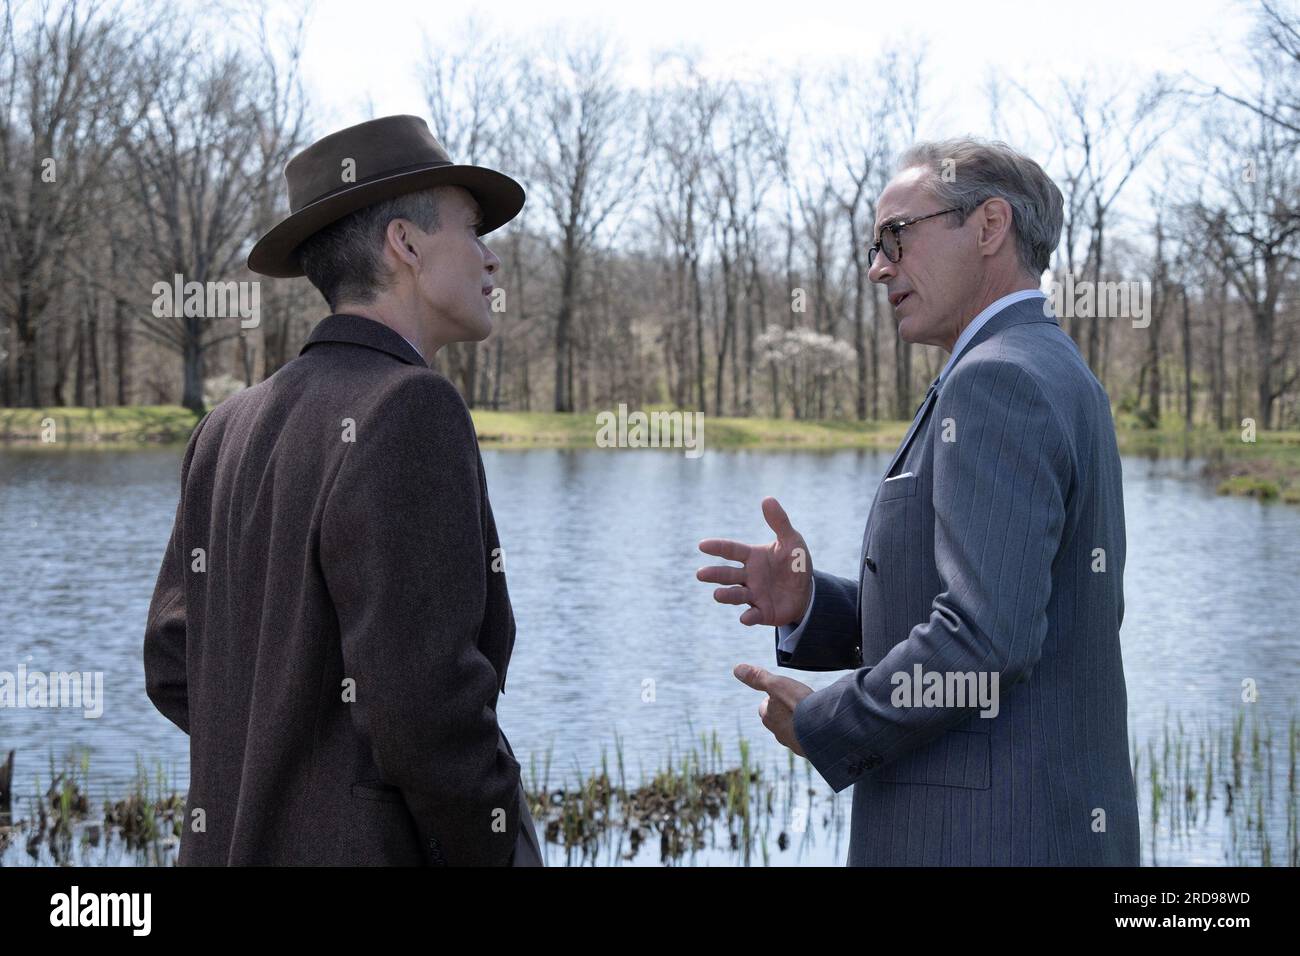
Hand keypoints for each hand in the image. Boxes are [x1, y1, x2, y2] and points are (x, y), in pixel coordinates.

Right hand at [697, 496, 811, 626]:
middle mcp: (748, 576)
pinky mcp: (762, 613)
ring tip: (717, 594)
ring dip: (726, 595)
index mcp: (752, 557)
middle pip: (727, 574)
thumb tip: (767, 499)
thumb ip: (779, 522)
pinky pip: (753, 616)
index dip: (717, 547)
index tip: (702, 545)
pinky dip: (748, 617)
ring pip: (735, 595)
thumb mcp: (792, 541)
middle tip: (700, 574)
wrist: (806, 591)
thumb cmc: (795, 563)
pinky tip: (744, 618)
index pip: (731, 550)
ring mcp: (753, 595)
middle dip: (714, 574)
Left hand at [734, 663, 811, 755]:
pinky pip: (808, 741)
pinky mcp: (810, 751)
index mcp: (769, 718)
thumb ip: (758, 678)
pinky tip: (819, 727)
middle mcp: (780, 734)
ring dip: (798, 725)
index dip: (770, 700)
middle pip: (778, 722)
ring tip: (809, 715)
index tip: (778, 694)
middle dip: (784, 714)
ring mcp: (795, 744)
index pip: (764, 709)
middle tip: (795, 703)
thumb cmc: (800, 706)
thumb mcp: (778, 685)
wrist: (825, 732)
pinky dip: (811, 734)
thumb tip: (737, 668)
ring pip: (793, 733)